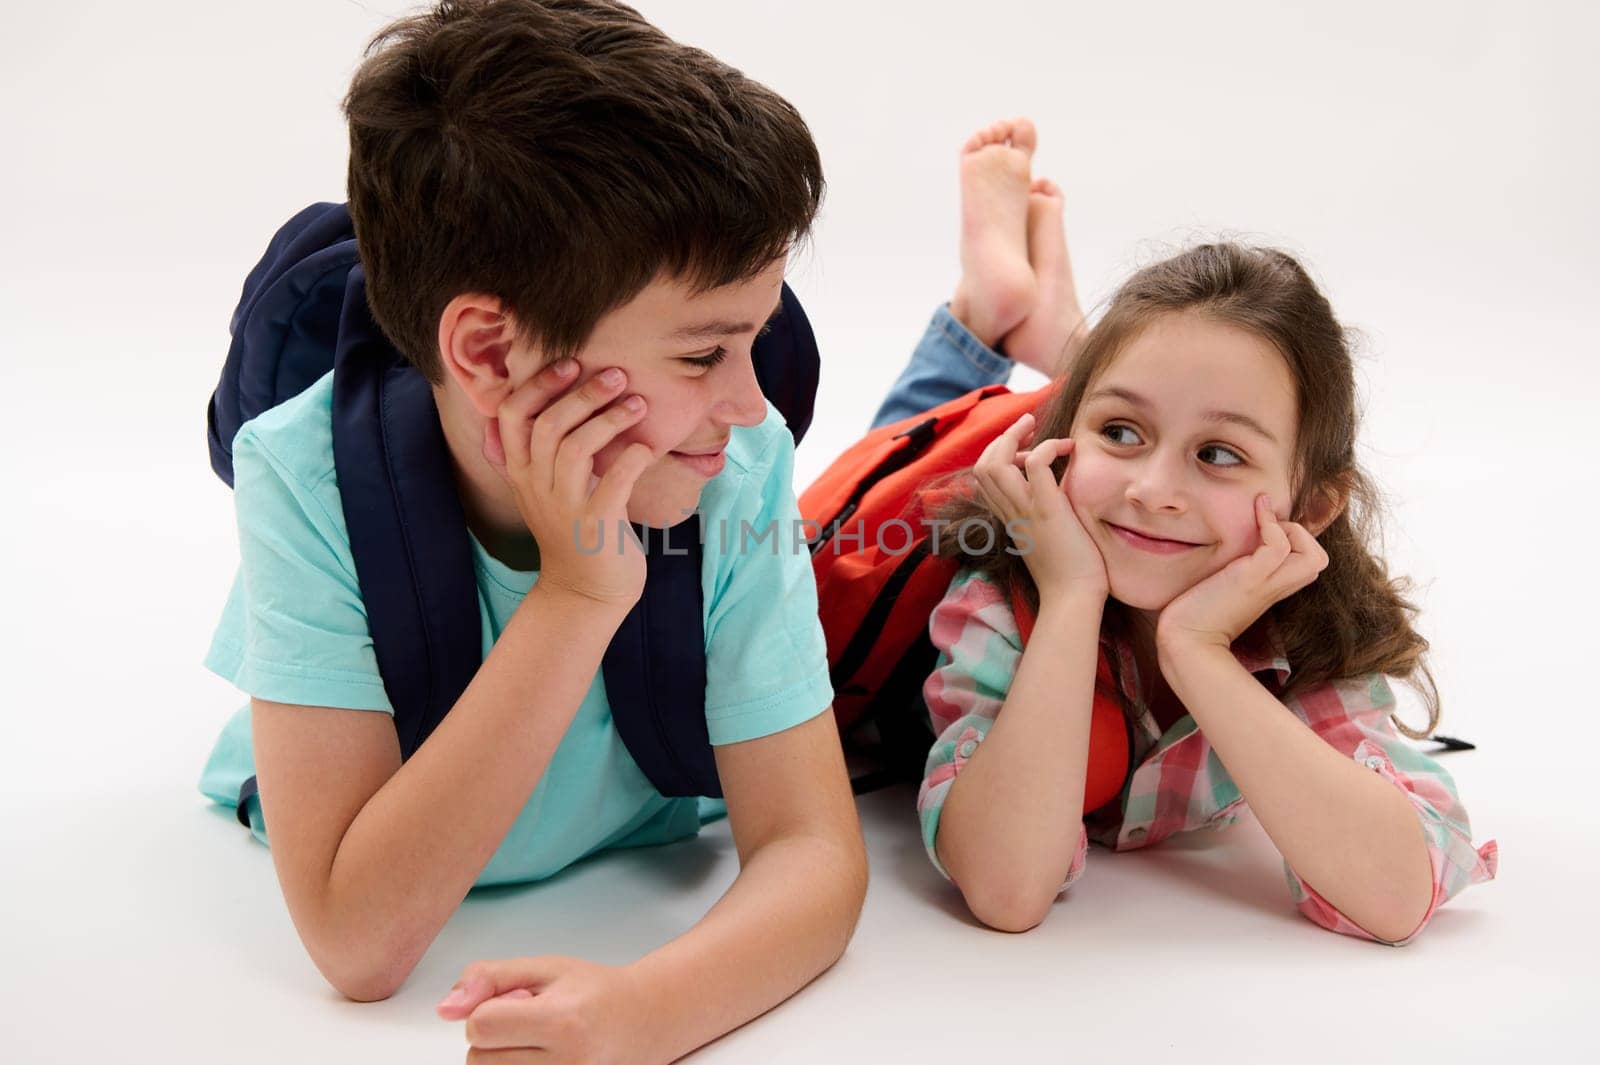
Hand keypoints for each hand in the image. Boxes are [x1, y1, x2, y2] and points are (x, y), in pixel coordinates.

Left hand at [438, 956, 656, 1064]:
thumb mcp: (543, 967)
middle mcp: (565, 1063)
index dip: (486, 1008)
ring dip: (500, 1057)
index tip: (515, 1001)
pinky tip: (536, 1055)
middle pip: (477, 1058)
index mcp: (560, 1021)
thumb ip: (489, 977)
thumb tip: (445, 1009)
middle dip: (492, 1035)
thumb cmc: (592, 990)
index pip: (480, 1026)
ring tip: (535, 1040)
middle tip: (529, 1020)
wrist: (640, 1021)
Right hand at [483, 361, 655, 609]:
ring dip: (610, 420)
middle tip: (615, 375)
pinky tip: (646, 446)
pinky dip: (631, 459)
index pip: (511, 415)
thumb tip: (560, 394)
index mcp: (521, 471)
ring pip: (575, 449)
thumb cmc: (575, 528)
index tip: (569, 364)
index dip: (537, 385)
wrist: (586, 591)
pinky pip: (612, 483)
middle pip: (547, 425)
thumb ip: (545, 448)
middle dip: (582, 394)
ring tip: (638, 404)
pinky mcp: (595, 526)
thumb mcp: (547, 487)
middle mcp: (536, 486)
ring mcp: (564, 507)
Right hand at [971, 413, 1106, 600]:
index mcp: (1009, 519)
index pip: (984, 478)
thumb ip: (1042, 515)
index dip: (997, 454)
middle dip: (1001, 438)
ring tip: (1035, 426)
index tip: (1023, 447)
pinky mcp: (1047, 510)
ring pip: (996, 463)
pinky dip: (1049, 447)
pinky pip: (1037, 465)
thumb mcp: (1047, 538)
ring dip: (1014, 435)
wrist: (1073, 598)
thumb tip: (1054, 493)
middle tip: (1027, 427)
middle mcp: (1010, 513)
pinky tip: (1069, 448)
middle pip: (982, 466)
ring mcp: (1025, 511)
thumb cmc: (1069, 574)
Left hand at [1156, 494, 1327, 656]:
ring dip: (1292, 530)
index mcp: (1270, 589)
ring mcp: (1265, 584)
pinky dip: (1271, 523)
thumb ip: (1234, 570)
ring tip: (1263, 519)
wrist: (1184, 640)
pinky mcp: (1250, 578)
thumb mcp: (1222, 586)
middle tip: (1269, 528)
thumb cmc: (1194, 615)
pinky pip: (1278, 546)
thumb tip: (1226, 551)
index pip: (1307, 564)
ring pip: (1313, 556)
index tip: (1268, 527)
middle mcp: (1274, 587)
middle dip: (1302, 535)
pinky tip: (1256, 510)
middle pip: (1319, 561)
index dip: (1296, 541)